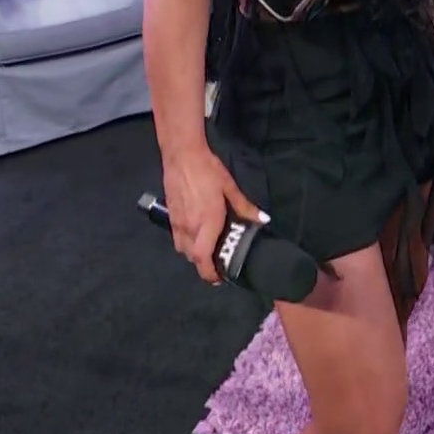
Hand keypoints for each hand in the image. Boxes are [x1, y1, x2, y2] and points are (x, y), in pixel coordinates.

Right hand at [162, 147, 262, 282]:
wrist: (182, 155)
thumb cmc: (208, 170)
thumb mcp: (230, 187)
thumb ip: (245, 207)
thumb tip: (263, 220)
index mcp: (207, 222)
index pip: (202, 258)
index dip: (209, 273)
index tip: (220, 278)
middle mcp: (189, 227)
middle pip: (192, 258)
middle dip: (203, 265)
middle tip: (217, 262)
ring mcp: (177, 222)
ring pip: (182, 249)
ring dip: (194, 254)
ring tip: (207, 248)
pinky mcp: (170, 216)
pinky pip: (177, 238)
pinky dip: (185, 243)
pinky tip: (196, 233)